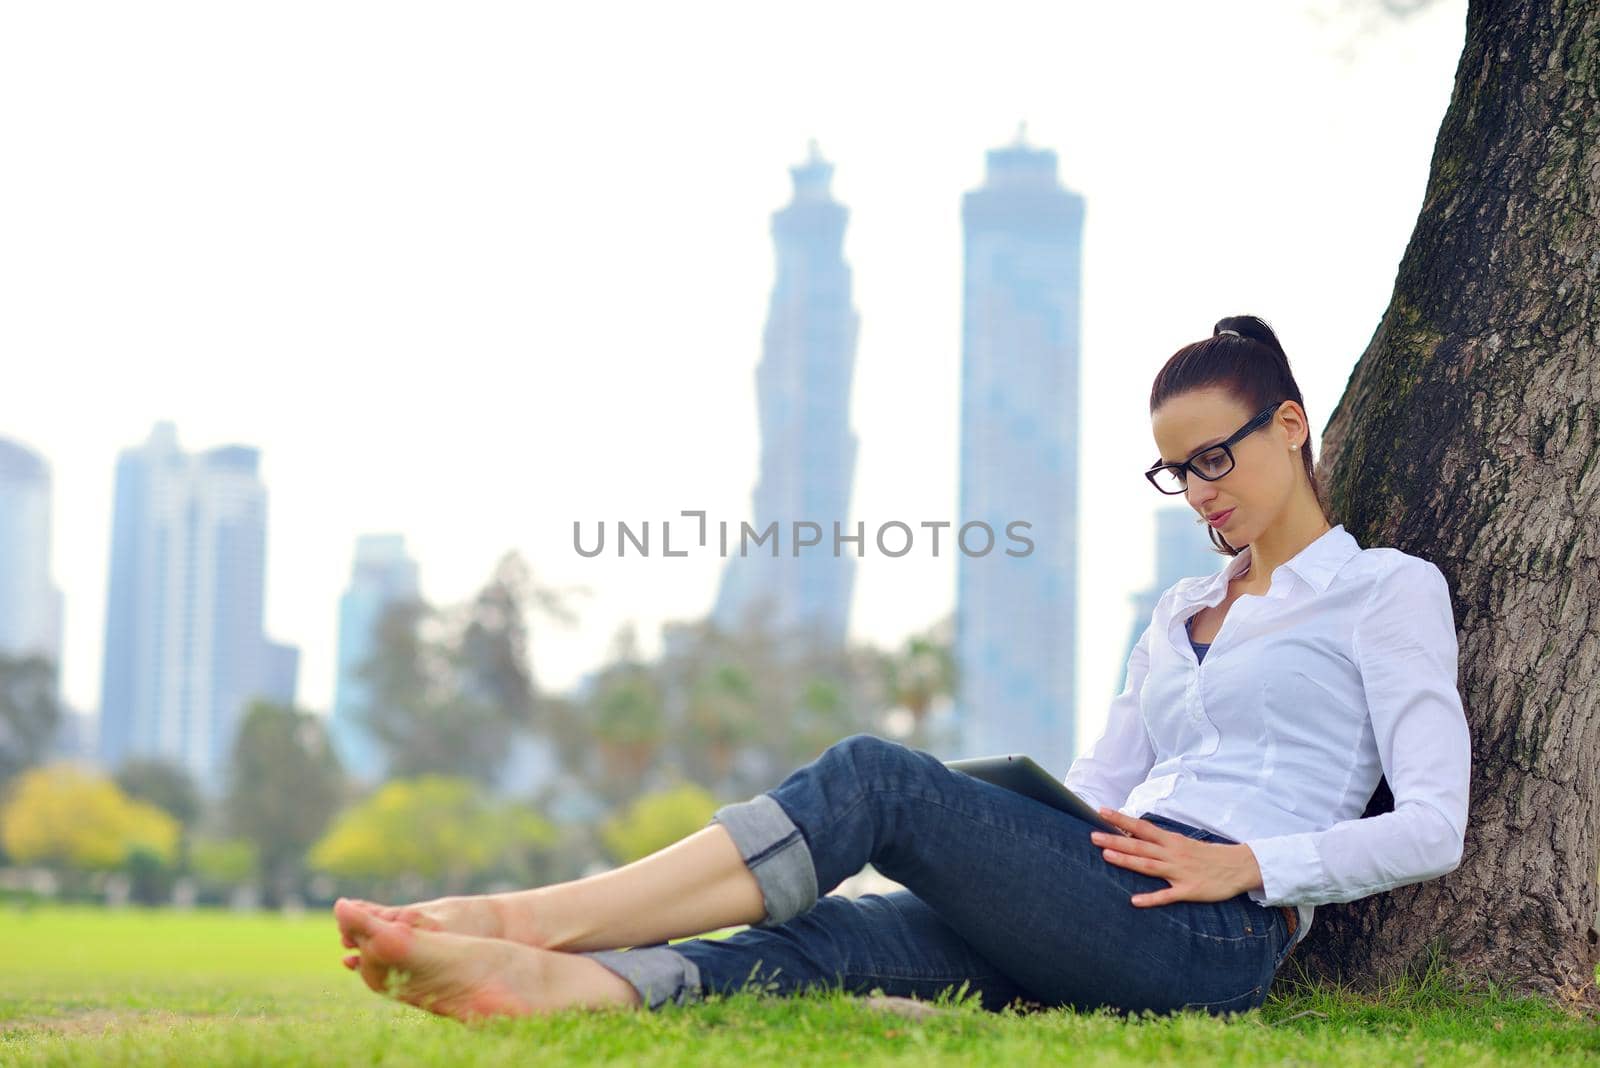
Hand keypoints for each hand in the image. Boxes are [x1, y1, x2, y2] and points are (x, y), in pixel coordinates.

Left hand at [1089, 808, 1262, 906]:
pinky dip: (1151, 898)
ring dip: (1127, 861)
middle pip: (1139, 845)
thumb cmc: (1208, 855)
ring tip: (1106, 857)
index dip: (1121, 819)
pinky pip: (1167, 895)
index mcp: (1171, 840)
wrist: (1239, 866)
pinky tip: (1134, 901)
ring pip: (1149, 866)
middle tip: (1092, 836)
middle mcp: (1172, 853)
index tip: (1101, 812)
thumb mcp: (1183, 843)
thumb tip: (1136, 836)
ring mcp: (1179, 872)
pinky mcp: (1189, 890)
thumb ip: (1160, 842)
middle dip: (1115, 841)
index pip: (1141, 827)